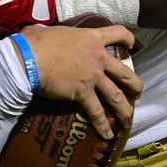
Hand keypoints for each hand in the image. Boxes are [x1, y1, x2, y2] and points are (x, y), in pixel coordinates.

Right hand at [21, 24, 142, 137]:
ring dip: (125, 109)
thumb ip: (57, 34)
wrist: (30, 58)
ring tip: (129, 119)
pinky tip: (107, 135)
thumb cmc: (36, 42)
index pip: (118, 33)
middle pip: (125, 72)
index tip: (131, 46)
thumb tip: (39, 33)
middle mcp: (98, 57)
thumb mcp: (52, 31)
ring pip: (116, 95)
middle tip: (137, 92)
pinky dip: (103, 125)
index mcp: (91, 38)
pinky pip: (96, 112)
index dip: (128, 39)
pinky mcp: (83, 93)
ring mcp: (93, 76)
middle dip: (135, 85)